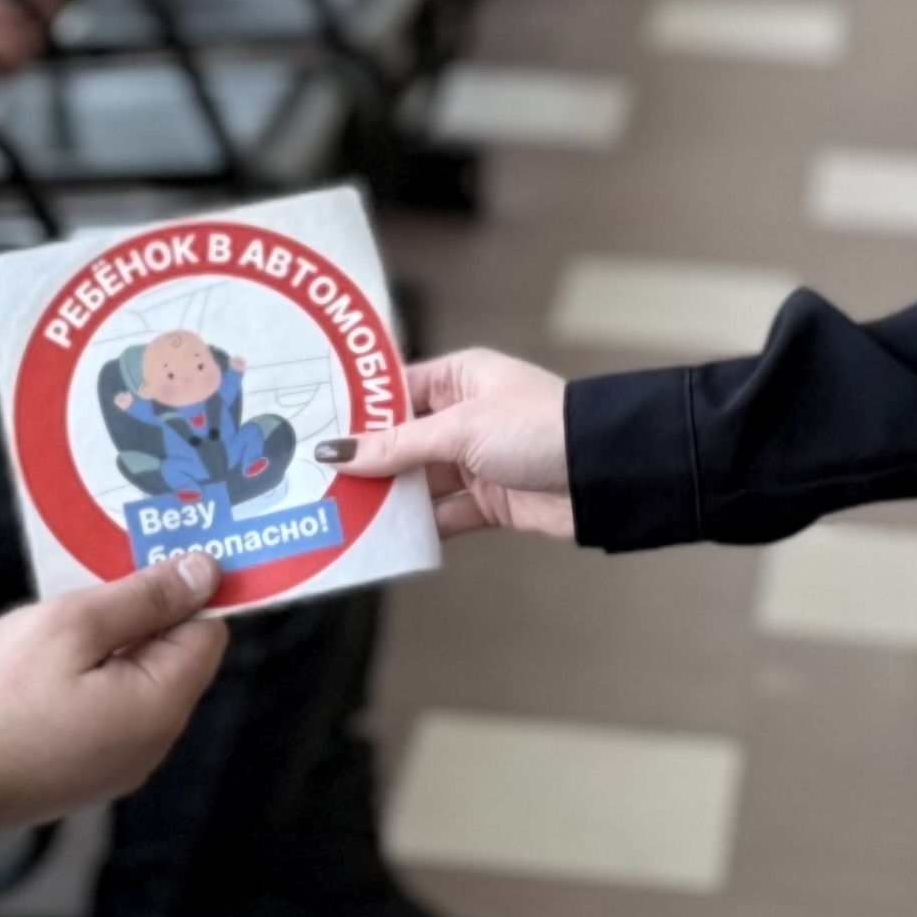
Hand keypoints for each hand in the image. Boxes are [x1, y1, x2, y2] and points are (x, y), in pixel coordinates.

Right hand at [0, 552, 226, 824]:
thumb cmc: (1, 699)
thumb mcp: (73, 625)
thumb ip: (143, 598)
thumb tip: (202, 575)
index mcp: (161, 705)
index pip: (208, 631)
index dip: (187, 589)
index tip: (157, 556)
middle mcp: (153, 742)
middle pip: (174, 659)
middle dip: (144, 615)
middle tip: (96, 579)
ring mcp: (120, 764)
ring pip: (139, 685)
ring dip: (113, 647)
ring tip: (65, 620)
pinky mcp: (88, 773)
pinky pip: (111, 713)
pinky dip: (94, 681)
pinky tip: (53, 665)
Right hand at [319, 345, 578, 540]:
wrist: (602, 474)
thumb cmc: (540, 428)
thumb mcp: (461, 429)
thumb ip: (397, 445)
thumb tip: (338, 450)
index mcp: (461, 378)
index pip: (396, 392)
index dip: (357, 412)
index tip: (313, 428)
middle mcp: (466, 417)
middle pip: (401, 441)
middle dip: (365, 462)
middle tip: (314, 478)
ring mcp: (476, 461)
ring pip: (417, 482)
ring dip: (386, 499)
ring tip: (337, 512)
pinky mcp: (489, 502)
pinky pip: (441, 515)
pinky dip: (416, 528)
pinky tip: (382, 537)